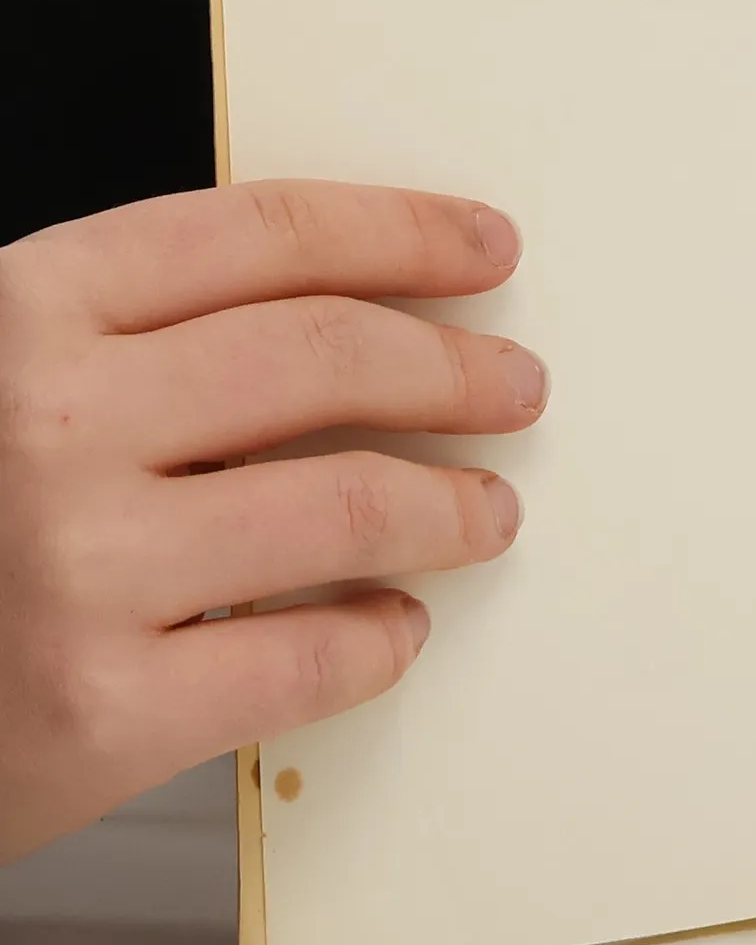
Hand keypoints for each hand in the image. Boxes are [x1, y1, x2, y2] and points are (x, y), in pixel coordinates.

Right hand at [0, 182, 545, 863]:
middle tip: (516, 388)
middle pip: (329, 354)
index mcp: (19, 311)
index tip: (487, 250)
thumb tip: (349, 326)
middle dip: (455, 366)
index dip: (401, 232)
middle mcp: (47, 420)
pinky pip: (305, 659)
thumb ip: (126, 343)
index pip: (262, 234)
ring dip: (451, 504)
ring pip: (347, 502)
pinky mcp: (95, 712)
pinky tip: (393, 628)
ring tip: (487, 511)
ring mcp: (74, 567)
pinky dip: (378, 639)